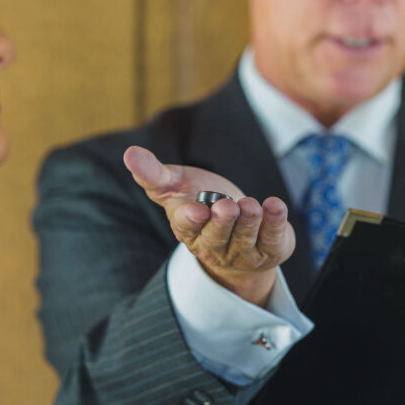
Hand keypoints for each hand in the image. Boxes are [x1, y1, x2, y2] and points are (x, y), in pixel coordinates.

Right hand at [123, 146, 294, 305]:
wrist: (237, 229)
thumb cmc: (201, 201)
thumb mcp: (175, 184)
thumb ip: (153, 173)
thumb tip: (129, 153)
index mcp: (187, 228)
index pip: (187, 227)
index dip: (191, 219)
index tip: (196, 210)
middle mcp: (213, 245)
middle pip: (217, 236)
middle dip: (222, 222)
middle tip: (226, 206)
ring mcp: (242, 251)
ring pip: (245, 238)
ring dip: (248, 220)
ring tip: (251, 204)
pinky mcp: (269, 249)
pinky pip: (273, 238)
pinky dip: (275, 222)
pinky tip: (275, 204)